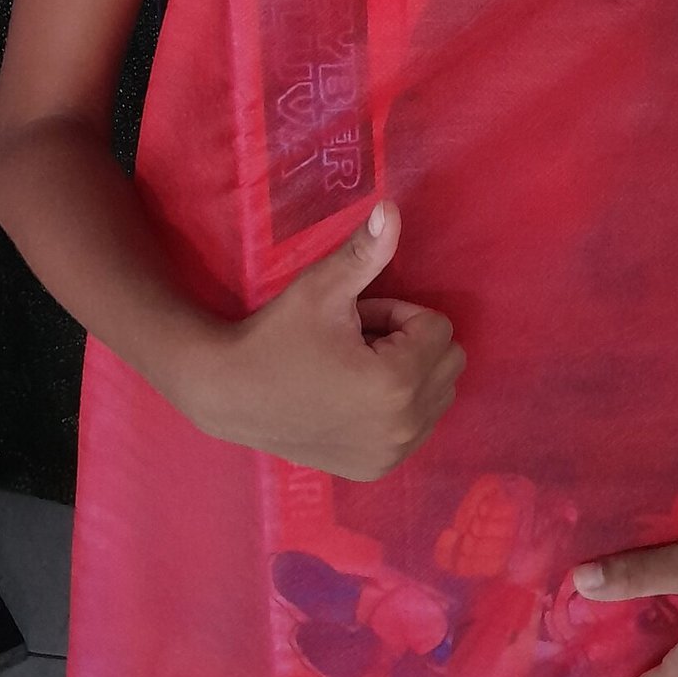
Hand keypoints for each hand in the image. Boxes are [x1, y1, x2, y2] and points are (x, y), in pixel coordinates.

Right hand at [188, 202, 464, 481]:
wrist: (229, 394)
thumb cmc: (277, 336)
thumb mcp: (322, 288)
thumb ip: (365, 252)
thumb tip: (392, 208)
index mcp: (396, 382)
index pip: (438, 328)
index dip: (396, 314)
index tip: (355, 321)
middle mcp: (404, 426)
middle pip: (448, 362)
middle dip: (409, 344)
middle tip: (356, 343)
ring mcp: (392, 454)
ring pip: (437, 394)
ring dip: (407, 374)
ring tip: (354, 369)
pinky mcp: (378, 468)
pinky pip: (418, 426)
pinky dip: (398, 407)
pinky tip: (352, 399)